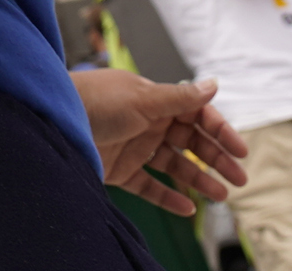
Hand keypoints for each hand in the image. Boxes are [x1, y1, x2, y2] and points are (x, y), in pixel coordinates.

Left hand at [72, 70, 248, 216]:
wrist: (52, 121)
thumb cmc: (94, 101)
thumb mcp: (143, 98)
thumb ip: (180, 97)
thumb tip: (214, 84)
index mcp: (155, 100)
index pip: (197, 115)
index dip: (220, 132)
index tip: (239, 150)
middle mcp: (147, 122)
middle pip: (190, 143)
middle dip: (216, 159)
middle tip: (239, 178)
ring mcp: (134, 146)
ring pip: (175, 166)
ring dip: (198, 180)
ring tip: (220, 195)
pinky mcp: (120, 169)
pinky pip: (150, 186)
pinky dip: (168, 197)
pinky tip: (187, 207)